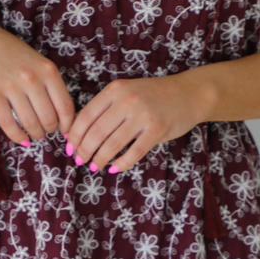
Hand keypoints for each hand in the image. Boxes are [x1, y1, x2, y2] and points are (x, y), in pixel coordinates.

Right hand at [0, 23, 75, 143]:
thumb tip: (65, 118)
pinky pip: (9, 124)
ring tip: (35, 134)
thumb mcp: (40, 64)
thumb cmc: (16, 57)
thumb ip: (52, 86)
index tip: (66, 132)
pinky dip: (18, 137)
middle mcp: (31, 78)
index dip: (68, 125)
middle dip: (50, 130)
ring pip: (30, 123)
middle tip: (47, 131)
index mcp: (48, 70)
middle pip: (48, 118)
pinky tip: (22, 139)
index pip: (65, 106)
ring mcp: (11, 87)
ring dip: (36, 134)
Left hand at [63, 72, 210, 173]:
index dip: (75, 135)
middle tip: (79, 161)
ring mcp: (142, 116)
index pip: (86, 116)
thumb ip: (107, 107)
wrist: (189, 94)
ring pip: (112, 144)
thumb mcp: (127, 92)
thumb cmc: (154, 95)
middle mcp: (127, 101)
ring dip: (100, 159)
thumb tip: (82, 132)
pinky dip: (121, 163)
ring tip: (94, 167)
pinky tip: (114, 168)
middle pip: (96, 132)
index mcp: (115, 90)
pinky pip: (134, 152)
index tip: (70, 147)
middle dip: (84, 150)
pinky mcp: (156, 130)